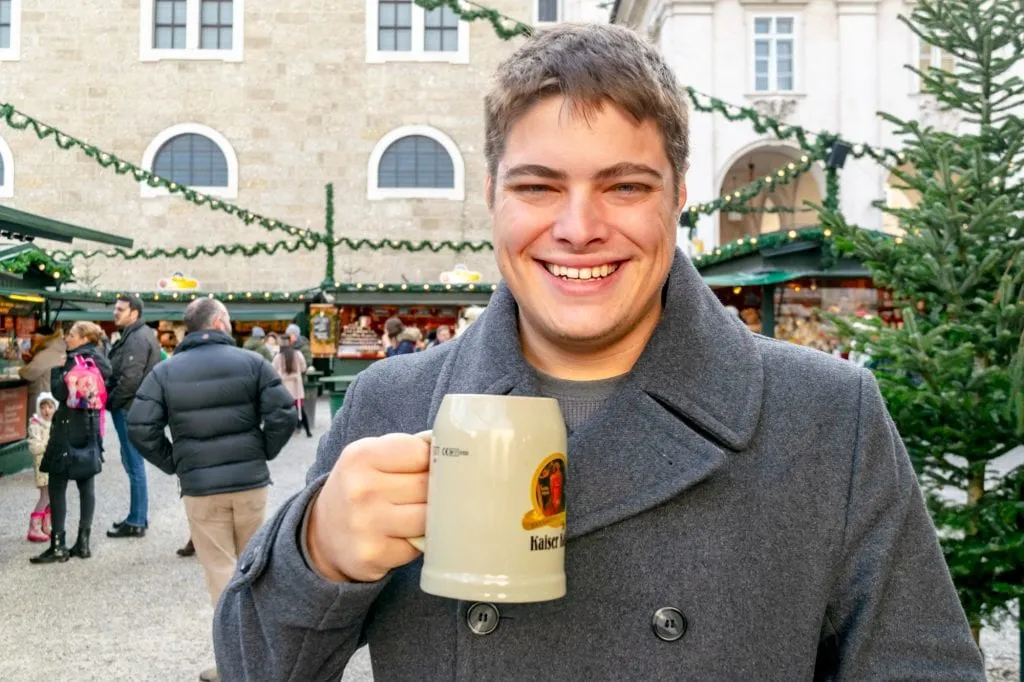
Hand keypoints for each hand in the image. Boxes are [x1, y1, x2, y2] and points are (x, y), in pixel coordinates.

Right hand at [307, 433, 428, 582]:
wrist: (323, 533)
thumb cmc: (360, 488)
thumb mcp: (370, 457)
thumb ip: (407, 450)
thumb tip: (454, 451)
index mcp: (361, 456)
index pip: (421, 453)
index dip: (432, 461)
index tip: (429, 468)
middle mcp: (361, 488)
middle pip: (427, 485)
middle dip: (434, 490)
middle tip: (425, 494)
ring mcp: (367, 523)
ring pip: (428, 516)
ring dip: (429, 517)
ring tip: (415, 513)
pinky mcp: (374, 554)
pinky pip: (418, 545)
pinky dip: (416, 542)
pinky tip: (401, 536)